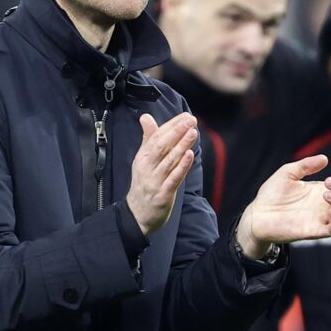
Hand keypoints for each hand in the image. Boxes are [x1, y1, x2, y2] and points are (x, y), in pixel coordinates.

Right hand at [126, 112, 197, 235]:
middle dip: (176, 132)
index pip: (156, 137)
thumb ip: (148, 138)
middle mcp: (147, 167)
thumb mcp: (143, 160)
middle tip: (190, 120)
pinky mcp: (163, 194)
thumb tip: (146, 117)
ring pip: (169, 161)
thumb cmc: (144, 183)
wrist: (137, 214)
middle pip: (161, 146)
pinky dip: (182, 166)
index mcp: (142, 157)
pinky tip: (190, 155)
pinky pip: (173, 178)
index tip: (185, 116)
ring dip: (181, 145)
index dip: (171, 126)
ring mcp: (155, 181)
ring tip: (193, 132)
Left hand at [236, 155, 330, 258]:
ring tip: (325, 194)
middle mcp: (323, 205)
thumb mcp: (288, 173)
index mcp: (319, 190)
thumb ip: (306, 165)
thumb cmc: (271, 194)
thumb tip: (325, 159)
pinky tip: (329, 209)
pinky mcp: (314, 231)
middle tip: (328, 182)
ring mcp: (320, 218)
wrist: (258, 214)